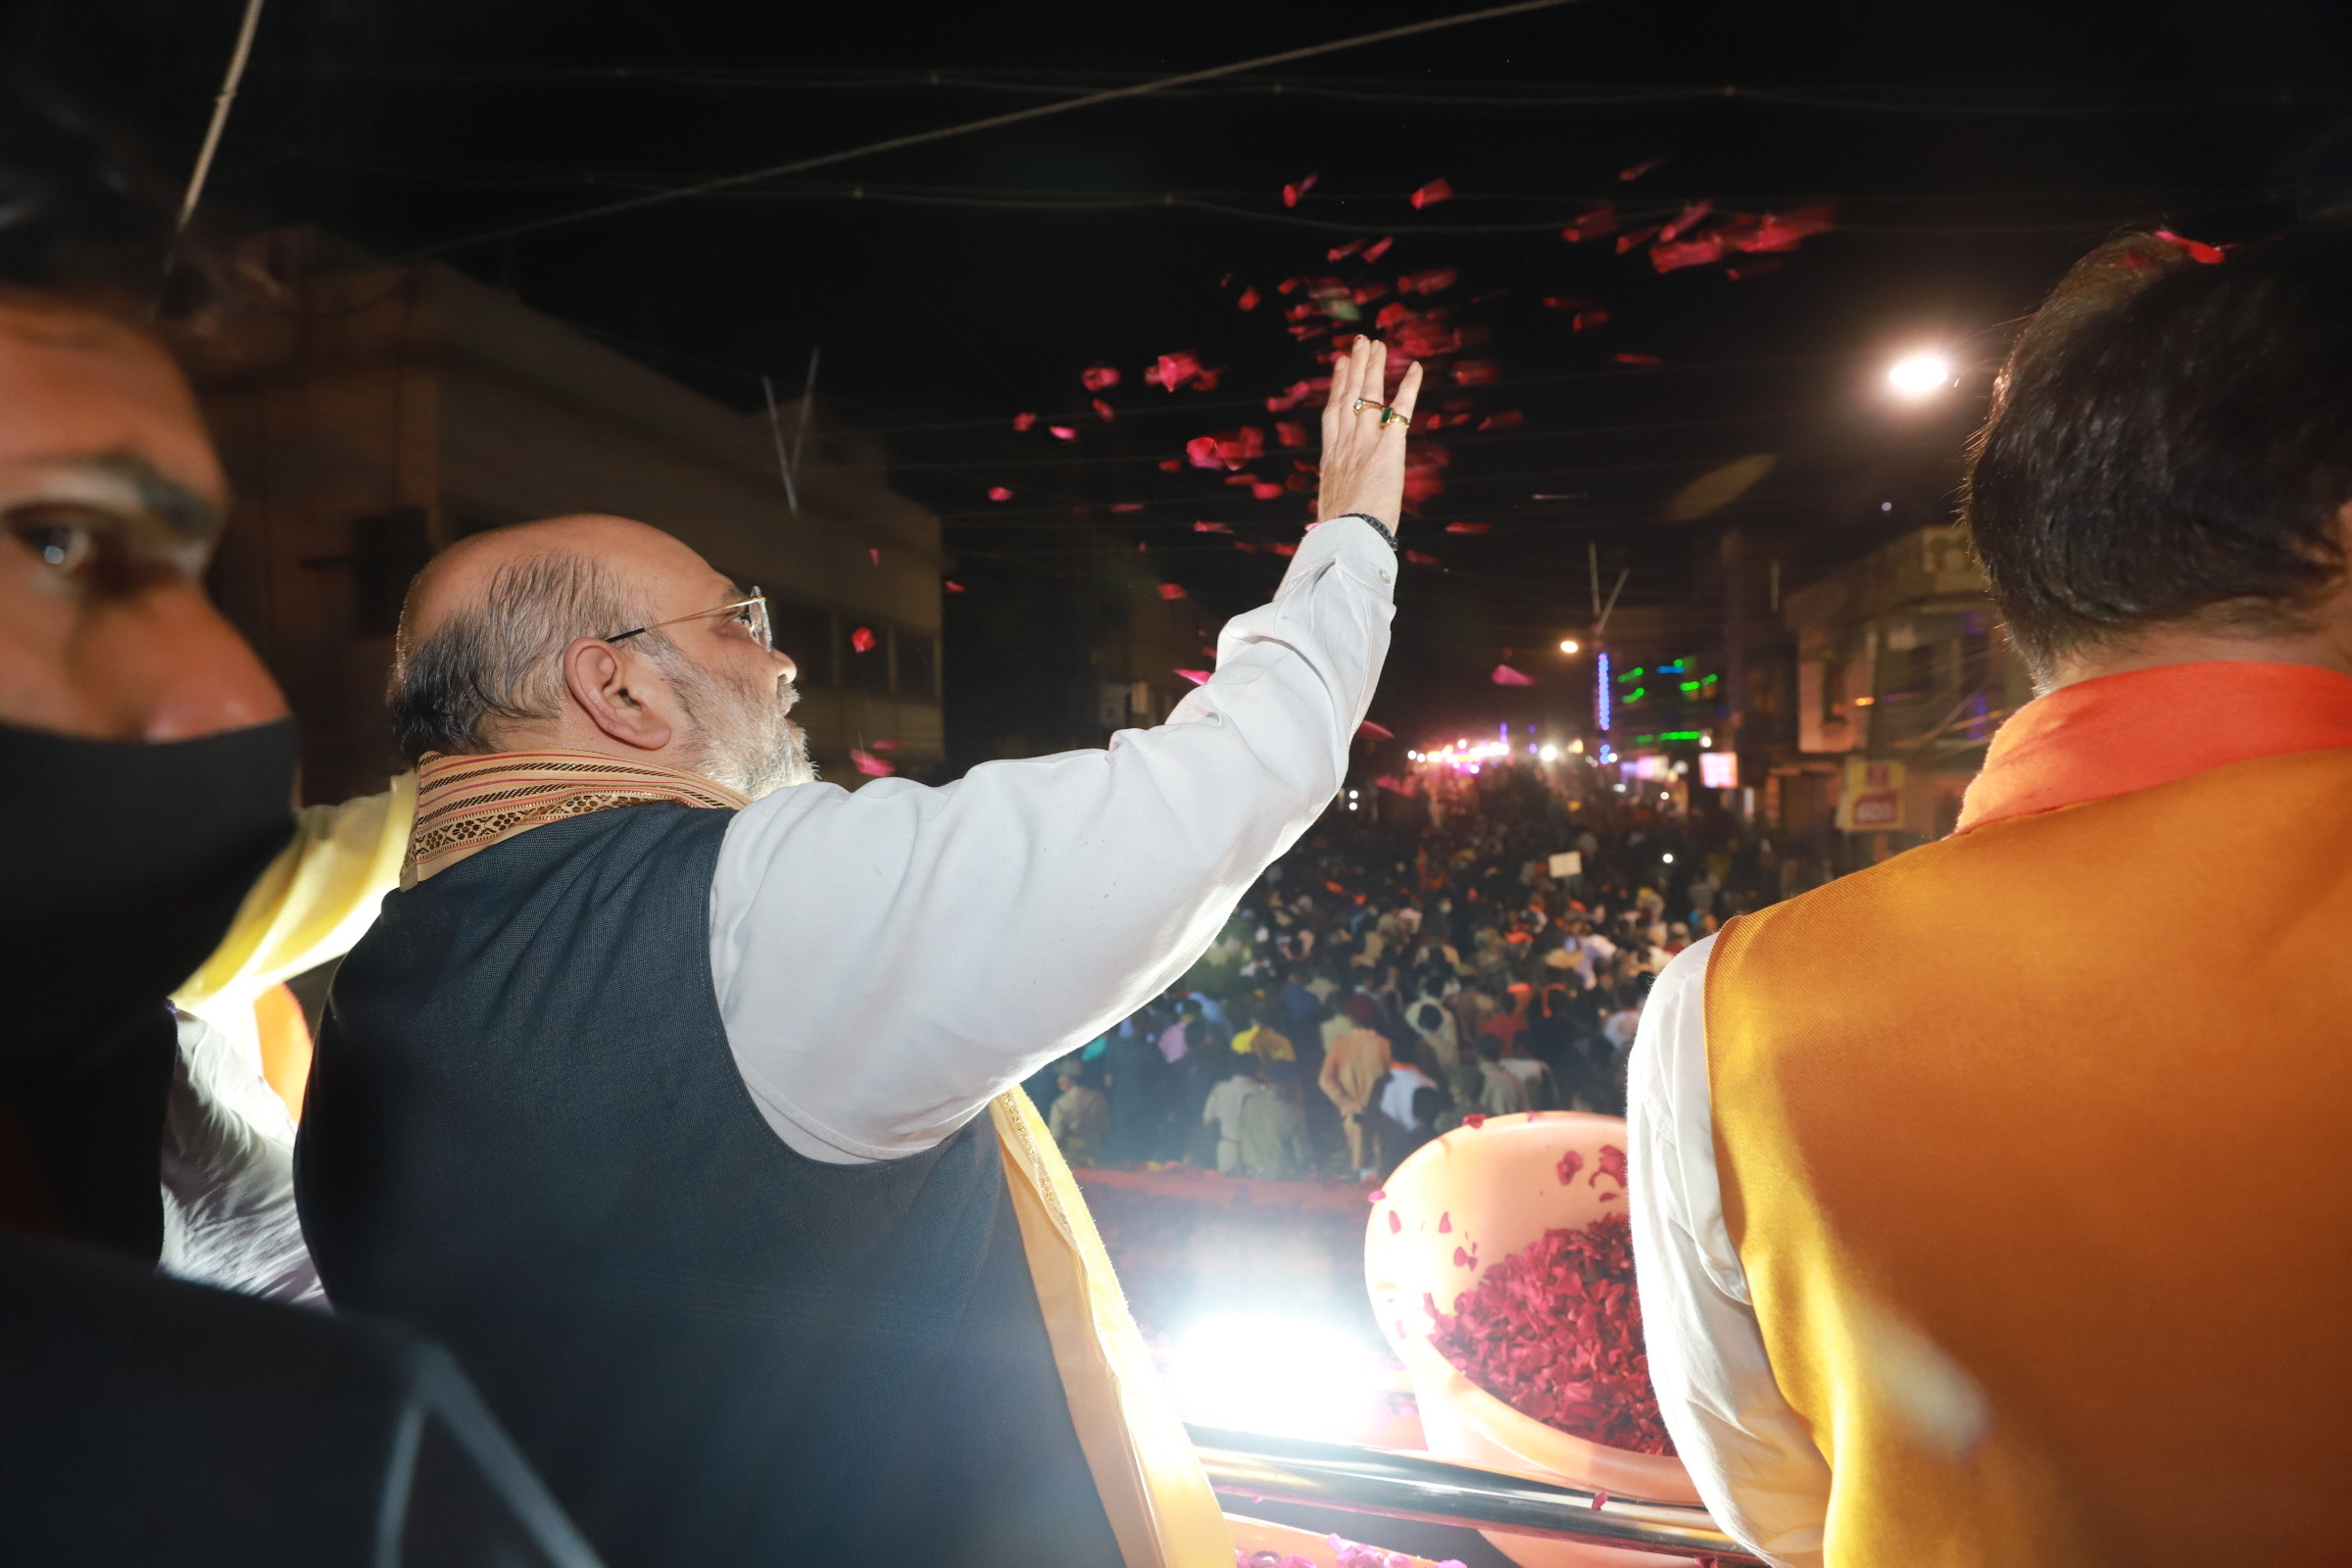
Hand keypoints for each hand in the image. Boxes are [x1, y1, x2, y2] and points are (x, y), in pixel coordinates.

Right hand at [1316, 334, 1423, 532]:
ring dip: (1374, 367)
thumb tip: (1326, 518)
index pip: (1332, 415)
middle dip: (1354, 367)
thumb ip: (1334, 501)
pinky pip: (1400, 411)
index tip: (1340, 367)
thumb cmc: (1339, 534)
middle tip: (1359, 343)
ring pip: (1369, 395)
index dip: (1337, 387)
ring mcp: (1365, 444)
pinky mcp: (1388, 449)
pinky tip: (1415, 367)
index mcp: (1330, 460)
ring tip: (1376, 344)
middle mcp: (1345, 445)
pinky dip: (1409, 387)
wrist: (1348, 538)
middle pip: (1348, 397)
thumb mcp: (1330, 511)